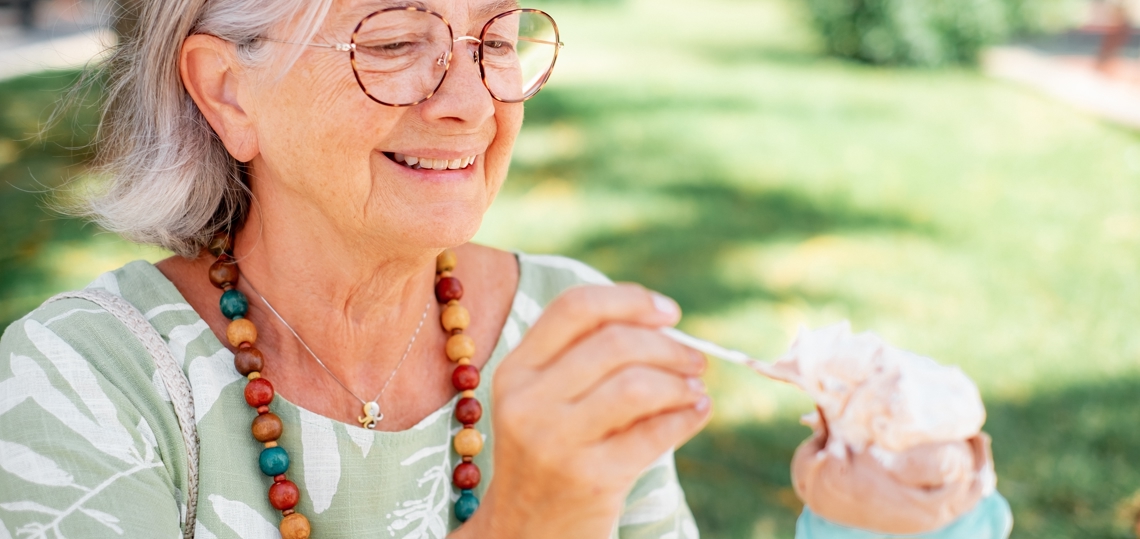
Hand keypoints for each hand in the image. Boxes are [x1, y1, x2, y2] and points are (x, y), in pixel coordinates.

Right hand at [455, 284, 710, 538]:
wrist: (526, 535)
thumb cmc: (549, 458)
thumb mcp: (543, 403)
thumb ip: (585, 360)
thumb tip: (665, 325)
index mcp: (515, 371)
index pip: (575, 307)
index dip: (631, 300)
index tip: (670, 313)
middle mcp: (528, 402)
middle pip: (614, 342)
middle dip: (669, 346)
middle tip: (695, 360)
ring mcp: (556, 442)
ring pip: (637, 384)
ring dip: (679, 382)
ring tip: (694, 389)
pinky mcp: (591, 479)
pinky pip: (655, 433)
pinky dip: (688, 416)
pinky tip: (698, 412)